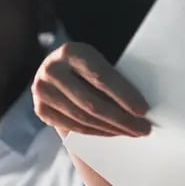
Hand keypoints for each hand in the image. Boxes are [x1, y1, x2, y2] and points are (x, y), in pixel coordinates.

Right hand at [32, 42, 151, 137]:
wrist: (58, 69)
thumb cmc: (89, 65)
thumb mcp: (98, 61)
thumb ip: (113, 77)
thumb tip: (141, 106)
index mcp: (71, 51)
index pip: (101, 78)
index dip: (124, 96)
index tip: (143, 110)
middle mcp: (52, 69)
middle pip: (92, 103)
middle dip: (121, 119)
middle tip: (143, 129)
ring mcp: (42, 90)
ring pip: (82, 118)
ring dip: (111, 129)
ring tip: (133, 133)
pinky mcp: (40, 109)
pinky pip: (73, 126)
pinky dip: (96, 132)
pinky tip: (113, 133)